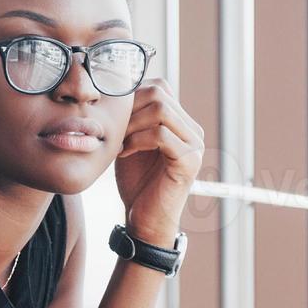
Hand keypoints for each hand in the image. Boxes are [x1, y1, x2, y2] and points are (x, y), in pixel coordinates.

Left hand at [114, 79, 204, 244]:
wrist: (144, 220)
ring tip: (119, 142)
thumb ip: (132, 118)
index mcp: (181, 122)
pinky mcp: (189, 161)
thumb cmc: (136, 182)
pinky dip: (137, 140)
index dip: (131, 97)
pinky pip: (161, 135)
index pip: (158, 87)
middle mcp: (192, 129)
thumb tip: (118, 90)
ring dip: (131, 124)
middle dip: (129, 108)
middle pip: (159, 93)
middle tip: (113, 130)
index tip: (113, 119)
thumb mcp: (131, 141)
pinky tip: (125, 153)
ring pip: (161, 110)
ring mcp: (194, 144)